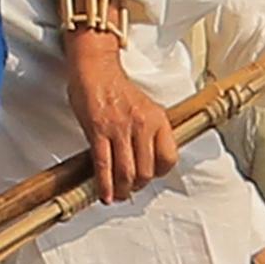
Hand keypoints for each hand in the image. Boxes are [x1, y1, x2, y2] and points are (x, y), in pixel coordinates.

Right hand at [71, 37, 176, 197]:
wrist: (95, 69)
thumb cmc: (116, 88)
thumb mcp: (144, 108)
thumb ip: (149, 131)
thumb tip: (148, 159)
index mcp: (157, 119)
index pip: (169, 157)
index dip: (160, 173)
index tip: (151, 176)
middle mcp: (142, 124)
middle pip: (147, 171)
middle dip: (138, 185)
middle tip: (130, 188)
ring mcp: (120, 129)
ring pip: (126, 172)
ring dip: (122, 190)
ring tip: (118, 195)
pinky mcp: (98, 131)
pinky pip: (104, 165)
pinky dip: (105, 185)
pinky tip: (105, 194)